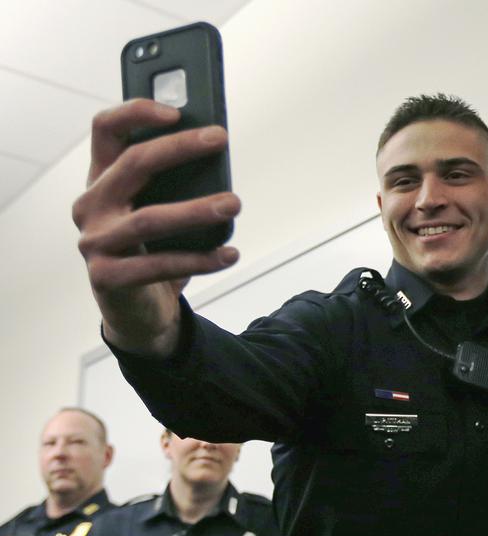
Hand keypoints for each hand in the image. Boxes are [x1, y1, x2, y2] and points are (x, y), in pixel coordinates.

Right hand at [72, 99, 240, 356]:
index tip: (176, 110)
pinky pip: (158, 266)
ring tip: (233, 203)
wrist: (137, 309)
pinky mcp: (106, 277)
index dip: (136, 112)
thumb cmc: (152, 248)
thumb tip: (217, 155)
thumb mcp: (160, 208)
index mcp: (102, 178)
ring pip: (149, 218)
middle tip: (219, 138)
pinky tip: (229, 254)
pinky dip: (198, 260)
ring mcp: (95, 242)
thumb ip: (176, 183)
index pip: (106, 130)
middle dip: (179, 148)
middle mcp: (91, 204)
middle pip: (132, 164)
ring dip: (196, 209)